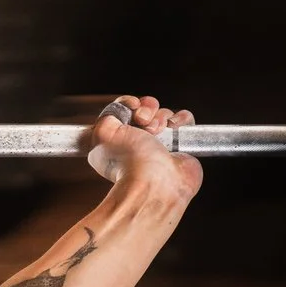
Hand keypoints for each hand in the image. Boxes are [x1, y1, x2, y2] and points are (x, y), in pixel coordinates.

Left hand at [86, 95, 201, 202]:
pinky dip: (181, 119)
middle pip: (145, 110)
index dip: (128, 103)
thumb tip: (119, 112)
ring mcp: (160, 145)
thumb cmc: (129, 161)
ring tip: (158, 131)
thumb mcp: (102, 133)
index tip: (132, 107)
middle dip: (146, 109)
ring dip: (161, 116)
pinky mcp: (181, 146)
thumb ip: (106, 117)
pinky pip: (184, 121)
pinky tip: (174, 127)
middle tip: (144, 121)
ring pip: (164, 114)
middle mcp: (138, 143)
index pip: (124, 111)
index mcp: (117, 142)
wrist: (156, 182)